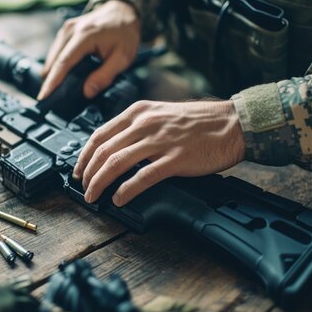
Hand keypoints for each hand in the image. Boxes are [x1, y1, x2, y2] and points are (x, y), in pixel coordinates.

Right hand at [37, 0, 139, 99]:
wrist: (123, 11)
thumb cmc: (124, 33)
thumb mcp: (122, 58)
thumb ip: (105, 76)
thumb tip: (87, 92)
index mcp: (84, 36)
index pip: (63, 63)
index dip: (52, 82)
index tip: (44, 96)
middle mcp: (71, 31)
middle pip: (54, 61)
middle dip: (50, 81)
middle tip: (49, 100)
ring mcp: (66, 29)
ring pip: (52, 57)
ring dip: (53, 73)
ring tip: (55, 90)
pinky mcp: (66, 31)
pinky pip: (56, 51)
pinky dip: (57, 64)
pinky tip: (62, 75)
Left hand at [73, 100, 245, 205]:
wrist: (233, 123)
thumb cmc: (199, 121)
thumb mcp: (160, 113)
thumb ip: (137, 127)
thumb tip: (114, 148)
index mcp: (138, 112)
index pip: (99, 135)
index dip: (83, 156)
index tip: (78, 171)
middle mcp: (145, 124)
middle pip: (104, 151)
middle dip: (88, 173)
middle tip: (84, 188)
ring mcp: (159, 141)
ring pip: (117, 163)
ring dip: (100, 183)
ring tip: (94, 197)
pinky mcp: (175, 159)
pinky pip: (143, 177)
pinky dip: (126, 190)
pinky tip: (118, 199)